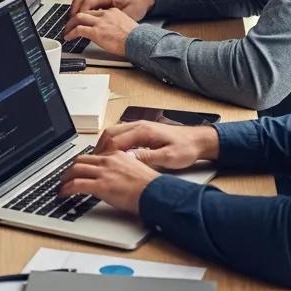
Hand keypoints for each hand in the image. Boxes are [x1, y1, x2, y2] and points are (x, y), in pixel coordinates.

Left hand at [58, 150, 159, 214]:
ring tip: (62, 185)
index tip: (79, 169)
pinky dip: (67, 188)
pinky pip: (77, 184)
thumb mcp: (135, 170)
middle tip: (66, 176)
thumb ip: (122, 169)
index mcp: (117, 155)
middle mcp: (108, 160)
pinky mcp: (101, 186)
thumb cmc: (150, 187)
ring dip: (65, 178)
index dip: (83, 163)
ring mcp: (103, 172)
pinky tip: (64, 193)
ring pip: (76, 170)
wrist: (156, 194)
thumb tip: (115, 176)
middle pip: (81, 160)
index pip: (94, 155)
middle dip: (70, 168)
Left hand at [63, 7, 139, 56]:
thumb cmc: (136, 37)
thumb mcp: (125, 25)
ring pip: (79, 18)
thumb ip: (116, 24)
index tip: (83, 20)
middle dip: (75, 18)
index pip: (94, 11)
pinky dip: (71, 33)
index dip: (86, 15)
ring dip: (70, 24)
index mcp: (112, 12)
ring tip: (67, 30)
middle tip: (71, 24)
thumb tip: (112, 31)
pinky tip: (69, 37)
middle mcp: (105, 14)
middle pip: (84, 12)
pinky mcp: (96, 32)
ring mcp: (100, 22)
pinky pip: (79, 30)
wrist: (139, 41)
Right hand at [69, 0, 154, 22]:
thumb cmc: (137, 4)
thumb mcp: (129, 14)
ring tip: (73, 22)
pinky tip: (80, 18)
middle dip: (73, 11)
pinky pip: (84, 0)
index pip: (88, 2)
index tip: (76, 24)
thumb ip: (115, 19)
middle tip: (70, 25)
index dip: (80, 13)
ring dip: (74, 9)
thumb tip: (105, 27)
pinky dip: (79, 8)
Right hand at [93, 120, 219, 169]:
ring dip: (104, 145)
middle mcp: (139, 126)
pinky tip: (111, 154)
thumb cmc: (186, 148)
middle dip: (99, 149)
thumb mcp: (168, 157)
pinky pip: (120, 134)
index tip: (98, 164)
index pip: (116, 140)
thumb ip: (147, 158)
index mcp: (143, 131)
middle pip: (110, 134)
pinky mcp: (141, 131)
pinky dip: (111, 143)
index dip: (105, 154)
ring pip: (113, 133)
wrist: (198, 140)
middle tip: (93, 163)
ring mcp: (139, 127)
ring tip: (99, 160)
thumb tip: (128, 160)